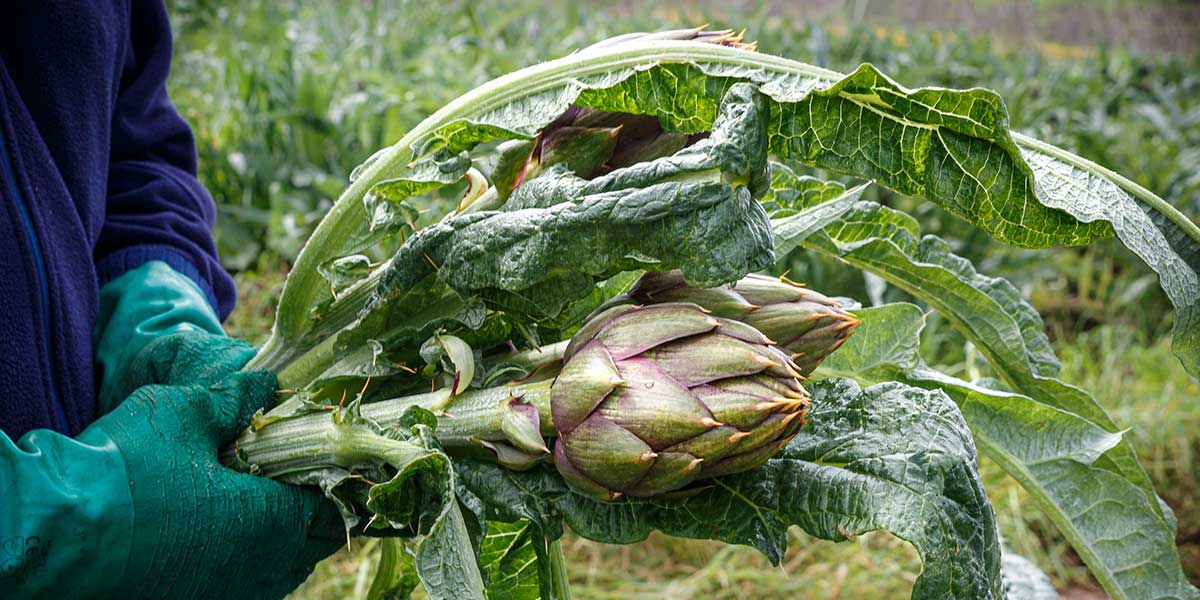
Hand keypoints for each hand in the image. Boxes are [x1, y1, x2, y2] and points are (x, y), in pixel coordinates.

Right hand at [90, 334, 344, 598]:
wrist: (53, 529)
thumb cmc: (124, 466)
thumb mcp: (184, 414)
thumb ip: (235, 401)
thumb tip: (268, 384)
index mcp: (268, 521)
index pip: (329, 514)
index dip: (329, 487)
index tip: (317, 465)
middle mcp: (255, 569)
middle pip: (309, 550)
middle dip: (308, 517)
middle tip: (288, 483)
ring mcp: (223, 595)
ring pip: (276, 576)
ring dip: (278, 545)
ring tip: (256, 509)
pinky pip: (240, 590)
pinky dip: (244, 567)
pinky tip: (221, 539)